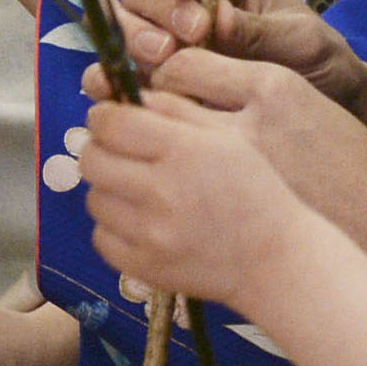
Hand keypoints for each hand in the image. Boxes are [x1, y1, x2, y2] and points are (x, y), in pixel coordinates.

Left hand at [77, 91, 316, 310]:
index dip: (102, 116)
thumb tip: (123, 98)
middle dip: (99, 149)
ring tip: (136, 191)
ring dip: (108, 190)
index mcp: (184, 150)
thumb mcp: (227, 137)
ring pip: (94, 199)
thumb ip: (173, 109)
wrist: (274, 259)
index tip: (108, 120)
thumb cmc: (254, 190)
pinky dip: (114, 227)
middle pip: (92, 160)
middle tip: (118, 153)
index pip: (112, 124)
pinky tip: (140, 222)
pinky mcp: (144, 267)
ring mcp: (150, 234)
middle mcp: (162, 192)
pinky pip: (100, 238)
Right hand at [110, 0, 366, 131]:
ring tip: (163, 61)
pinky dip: (113, 74)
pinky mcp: (155, 71)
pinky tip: (125, 89)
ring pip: (124, 19)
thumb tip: (216, 18)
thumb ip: (258, 30)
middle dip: (155, 5)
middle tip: (184, 36)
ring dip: (135, 37)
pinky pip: (119, 66)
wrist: (321, 101)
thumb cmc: (315, 56)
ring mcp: (165, 32)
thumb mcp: (298, 40)